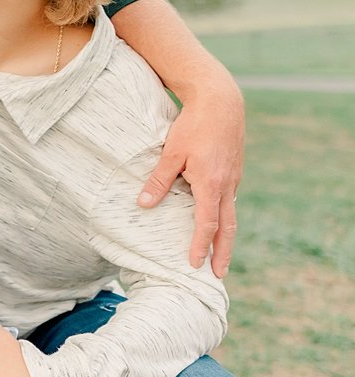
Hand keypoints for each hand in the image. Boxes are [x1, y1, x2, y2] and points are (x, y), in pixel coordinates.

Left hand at [137, 87, 243, 277]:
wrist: (222, 102)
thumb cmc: (194, 125)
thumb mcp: (171, 152)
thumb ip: (158, 180)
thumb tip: (142, 205)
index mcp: (211, 184)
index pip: (206, 224)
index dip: (200, 246)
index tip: (194, 265)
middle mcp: (227, 185)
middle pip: (227, 227)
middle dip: (223, 253)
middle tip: (219, 275)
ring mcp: (234, 178)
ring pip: (231, 214)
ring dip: (226, 237)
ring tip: (221, 255)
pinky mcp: (233, 171)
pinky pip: (229, 199)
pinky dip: (225, 216)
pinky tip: (217, 220)